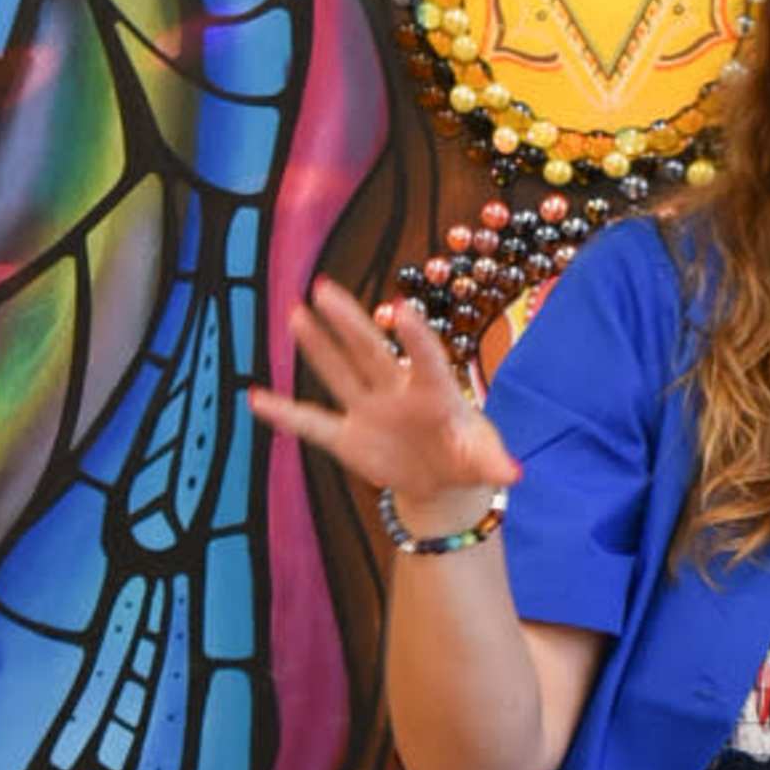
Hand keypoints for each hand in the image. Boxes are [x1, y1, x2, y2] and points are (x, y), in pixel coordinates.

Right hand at [246, 281, 519, 541]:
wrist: (441, 481)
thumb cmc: (467, 456)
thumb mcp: (483, 461)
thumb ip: (493, 464)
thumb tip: (514, 474)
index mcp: (434, 393)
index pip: (425, 359)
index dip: (415, 336)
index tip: (398, 309)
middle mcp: (396, 393)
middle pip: (370, 352)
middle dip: (348, 322)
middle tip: (324, 287)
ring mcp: (369, 412)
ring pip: (339, 373)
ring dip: (317, 346)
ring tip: (296, 313)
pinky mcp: (348, 438)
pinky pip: (312, 424)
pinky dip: (284, 415)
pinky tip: (255, 397)